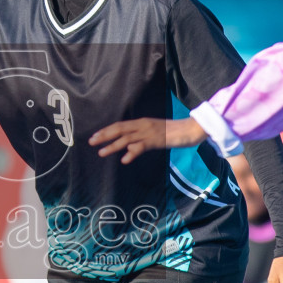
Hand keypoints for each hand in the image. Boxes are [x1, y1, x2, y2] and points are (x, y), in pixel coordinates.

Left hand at [88, 116, 204, 163]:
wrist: (191, 129)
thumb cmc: (175, 132)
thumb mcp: (155, 133)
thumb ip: (142, 138)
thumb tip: (129, 146)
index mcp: (142, 122)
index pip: (120, 125)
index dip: (106, 130)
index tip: (94, 136)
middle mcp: (143, 125)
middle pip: (119, 129)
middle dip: (104, 136)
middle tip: (90, 142)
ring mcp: (149, 132)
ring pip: (127, 138)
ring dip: (113, 146)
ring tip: (101, 153)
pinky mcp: (157, 140)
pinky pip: (142, 146)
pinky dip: (132, 152)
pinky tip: (125, 160)